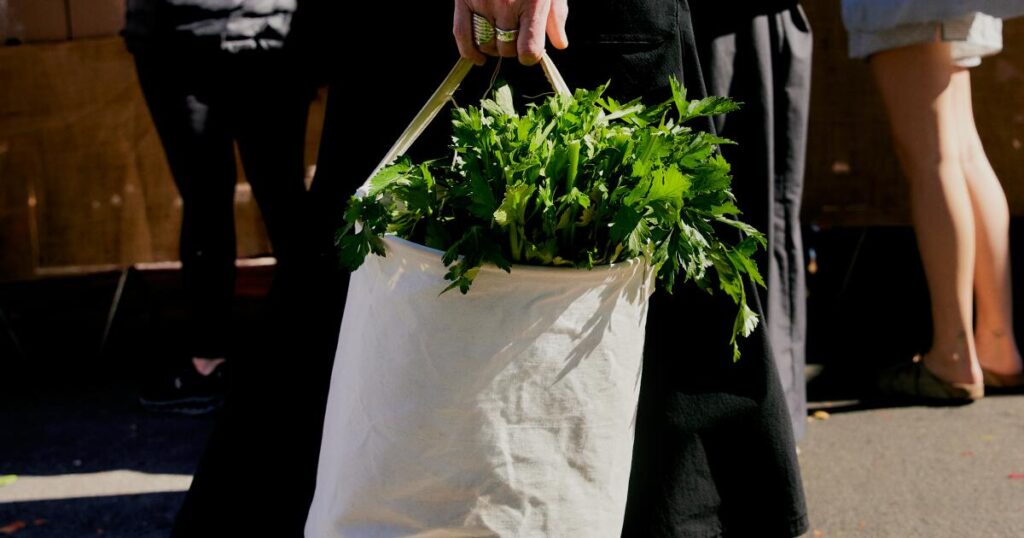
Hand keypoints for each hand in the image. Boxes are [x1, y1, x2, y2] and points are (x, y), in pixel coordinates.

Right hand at [453, 0, 568, 65]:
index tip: (531, 50)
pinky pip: (461, 34)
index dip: (530, 56)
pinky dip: (469, 51)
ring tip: (500, 36)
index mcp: (532, 3)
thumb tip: (559, 44)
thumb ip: (556, 16)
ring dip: (493, 47)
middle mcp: (507, 5)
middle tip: (515, 37)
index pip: (529, 51)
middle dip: (512, 49)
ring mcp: (483, 2)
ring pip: (486, 45)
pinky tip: (478, 56)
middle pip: (506, 50)